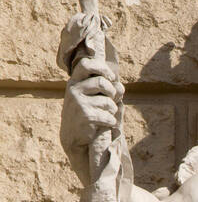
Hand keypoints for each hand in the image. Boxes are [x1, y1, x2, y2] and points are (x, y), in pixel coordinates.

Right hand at [61, 56, 123, 178]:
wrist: (73, 137)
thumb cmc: (85, 114)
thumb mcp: (91, 98)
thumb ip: (106, 89)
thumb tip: (121, 86)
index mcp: (74, 82)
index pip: (86, 64)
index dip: (102, 68)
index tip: (111, 77)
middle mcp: (74, 90)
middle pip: (102, 82)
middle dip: (112, 91)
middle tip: (113, 99)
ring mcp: (78, 103)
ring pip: (108, 101)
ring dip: (113, 109)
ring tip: (108, 114)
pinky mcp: (86, 116)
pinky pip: (108, 116)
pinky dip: (111, 121)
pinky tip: (107, 124)